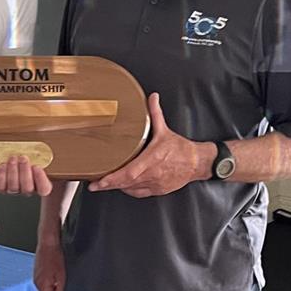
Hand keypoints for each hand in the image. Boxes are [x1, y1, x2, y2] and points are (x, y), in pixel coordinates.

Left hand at [0, 155, 52, 196]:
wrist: (14, 164)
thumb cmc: (28, 160)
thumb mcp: (37, 158)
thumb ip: (39, 156)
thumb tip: (40, 146)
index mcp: (40, 185)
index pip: (44, 189)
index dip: (41, 180)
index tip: (37, 167)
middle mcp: (27, 191)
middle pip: (27, 188)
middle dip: (24, 171)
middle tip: (23, 158)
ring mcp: (14, 191)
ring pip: (14, 187)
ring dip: (13, 171)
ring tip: (13, 158)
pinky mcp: (2, 188)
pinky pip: (0, 186)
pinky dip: (1, 175)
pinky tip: (3, 165)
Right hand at [33, 242, 65, 290]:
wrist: (48, 242)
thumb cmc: (54, 256)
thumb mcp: (62, 277)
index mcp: (42, 286)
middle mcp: (37, 283)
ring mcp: (37, 277)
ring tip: (64, 290)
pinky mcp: (38, 272)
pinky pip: (44, 284)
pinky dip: (51, 286)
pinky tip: (58, 281)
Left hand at [88, 93, 209, 198]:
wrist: (196, 163)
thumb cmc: (180, 148)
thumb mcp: (165, 130)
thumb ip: (156, 114)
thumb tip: (152, 97)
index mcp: (152, 159)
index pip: (128, 173)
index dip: (112, 179)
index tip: (98, 181)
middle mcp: (152, 174)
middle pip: (125, 184)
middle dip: (108, 185)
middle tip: (93, 185)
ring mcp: (155, 184)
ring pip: (131, 189)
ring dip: (117, 187)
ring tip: (103, 184)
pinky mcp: (158, 190)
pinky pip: (139, 193)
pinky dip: (129, 190)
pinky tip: (121, 186)